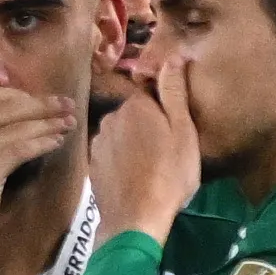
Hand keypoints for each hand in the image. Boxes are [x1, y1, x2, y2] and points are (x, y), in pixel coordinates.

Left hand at [86, 38, 200, 237]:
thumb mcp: (183, 131)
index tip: (176, 127)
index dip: (165, 109)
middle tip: (168, 149)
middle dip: (149, 125)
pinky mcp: (93, 164)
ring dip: (135, 143)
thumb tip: (173, 57)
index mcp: (135, 107)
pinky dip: (123, 160)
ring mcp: (98, 142)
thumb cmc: (169, 173)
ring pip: (122, 134)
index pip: (151, 93)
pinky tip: (135, 176)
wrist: (136, 217)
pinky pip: (112, 153)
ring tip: (152, 165)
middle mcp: (110, 118)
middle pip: (135, 114)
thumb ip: (174, 93)